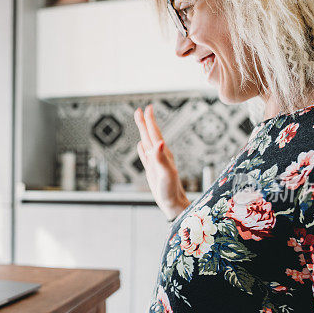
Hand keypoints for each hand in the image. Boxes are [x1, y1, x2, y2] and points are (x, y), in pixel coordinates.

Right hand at [134, 104, 189, 220]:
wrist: (173, 204)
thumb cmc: (171, 191)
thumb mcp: (166, 174)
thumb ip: (162, 158)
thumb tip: (159, 142)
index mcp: (162, 154)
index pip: (154, 134)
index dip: (150, 121)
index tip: (147, 108)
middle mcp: (159, 156)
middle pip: (150, 135)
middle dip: (145, 122)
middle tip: (140, 109)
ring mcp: (156, 163)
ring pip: (147, 143)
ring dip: (143, 132)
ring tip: (140, 122)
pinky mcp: (152, 171)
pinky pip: (145, 156)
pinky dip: (142, 149)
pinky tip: (140, 145)